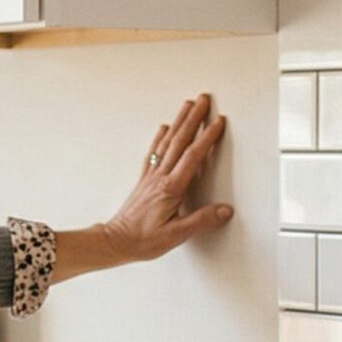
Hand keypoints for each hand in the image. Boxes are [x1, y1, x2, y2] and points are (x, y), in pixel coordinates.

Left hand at [92, 93, 233, 265]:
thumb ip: (201, 221)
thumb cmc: (143, 240)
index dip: (206, 138)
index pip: (192, 157)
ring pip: (167, 142)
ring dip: (178, 121)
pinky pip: (154, 152)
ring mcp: (151, 177)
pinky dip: (160, 137)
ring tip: (187, 105)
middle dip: (193, 118)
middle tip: (204, 100)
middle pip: (179, 141)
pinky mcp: (145, 181)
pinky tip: (163, 128)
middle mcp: (160, 177)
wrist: (116, 241)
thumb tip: (225, 210)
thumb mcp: (176, 235)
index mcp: (171, 188)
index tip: (218, 122)